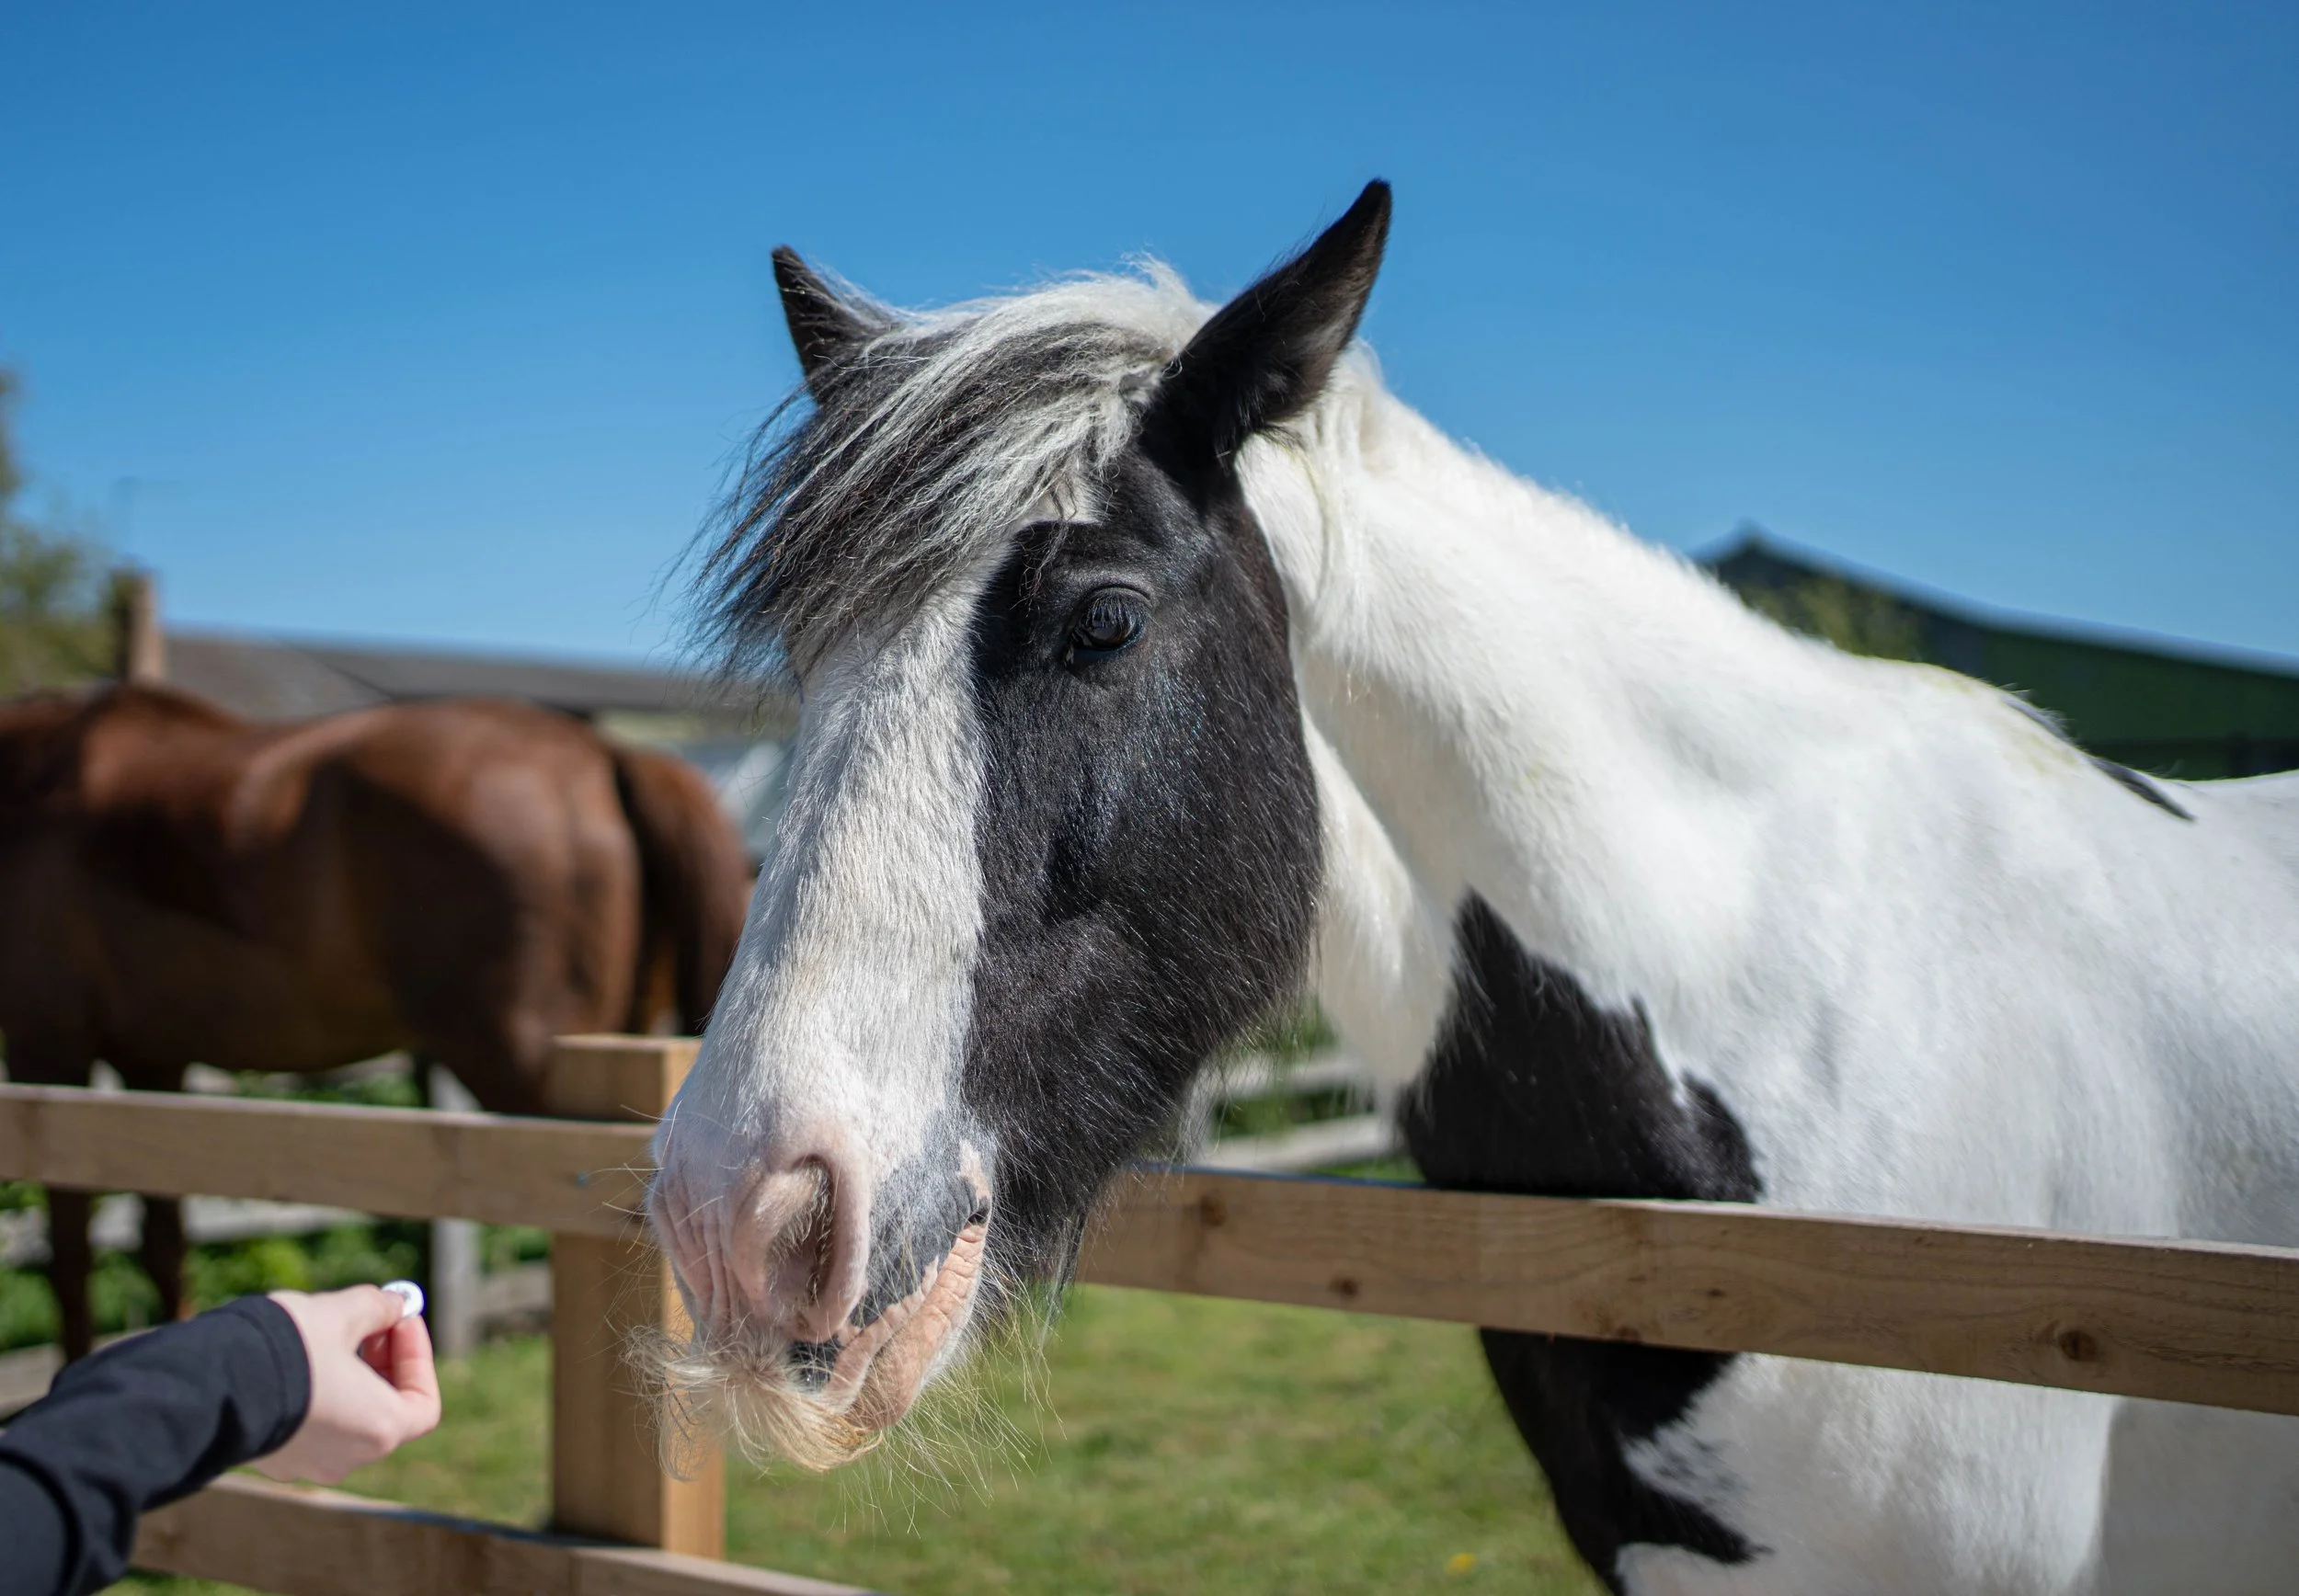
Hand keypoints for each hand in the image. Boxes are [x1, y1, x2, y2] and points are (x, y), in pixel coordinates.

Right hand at [255, 1284, 442, 1484]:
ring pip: (345, 1417)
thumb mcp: (341, 1313)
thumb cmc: (287, 1350)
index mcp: (378, 1430)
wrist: (207, 1385)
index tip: (401, 1322)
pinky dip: (317, 1394)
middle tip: (372, 1322)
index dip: (418, 1358)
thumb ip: (376, 1308)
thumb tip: (393, 1304)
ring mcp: (306, 1464)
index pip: (422, 1404)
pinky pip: (308, 1425)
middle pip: (385, 1410)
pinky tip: (296, 1358)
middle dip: (383, 1362)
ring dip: (349, 1375)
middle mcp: (346, 1458)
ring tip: (330, 1332)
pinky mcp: (273, 1458)